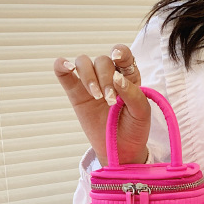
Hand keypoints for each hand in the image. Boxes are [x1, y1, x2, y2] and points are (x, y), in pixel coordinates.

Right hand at [53, 44, 150, 165]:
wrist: (120, 151)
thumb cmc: (134, 130)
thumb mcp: (142, 113)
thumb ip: (133, 94)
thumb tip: (116, 77)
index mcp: (128, 77)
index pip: (123, 55)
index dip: (119, 51)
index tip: (117, 58)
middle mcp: (108, 76)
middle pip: (102, 61)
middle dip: (105, 78)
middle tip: (110, 100)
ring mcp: (90, 83)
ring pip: (83, 62)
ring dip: (88, 76)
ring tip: (96, 97)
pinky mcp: (75, 93)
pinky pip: (62, 71)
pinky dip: (61, 65)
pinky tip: (67, 68)